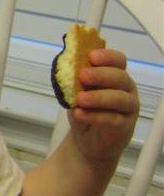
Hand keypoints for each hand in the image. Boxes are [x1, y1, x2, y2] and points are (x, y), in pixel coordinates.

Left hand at [69, 48, 139, 164]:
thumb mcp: (75, 92)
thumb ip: (74, 79)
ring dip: (98, 97)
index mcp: (115, 75)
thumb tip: (66, 66)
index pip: (118, 61)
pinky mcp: (125, 126)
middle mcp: (125, 89)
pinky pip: (113, 119)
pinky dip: (95, 116)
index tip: (91, 56)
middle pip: (120, 77)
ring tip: (80, 98)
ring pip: (120, 99)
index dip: (107, 56)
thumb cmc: (85, 109)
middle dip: (101, 75)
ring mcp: (128, 108)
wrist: (87, 139)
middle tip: (83, 75)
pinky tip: (80, 114)